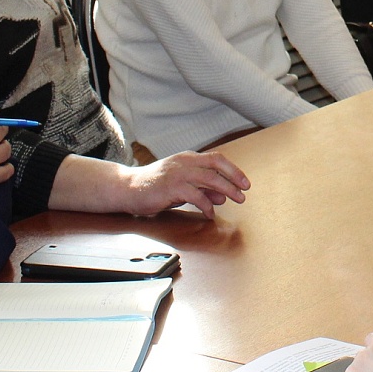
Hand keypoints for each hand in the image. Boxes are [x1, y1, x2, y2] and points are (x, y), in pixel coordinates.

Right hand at [121, 151, 251, 217]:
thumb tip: (222, 195)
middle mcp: (185, 162)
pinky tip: (210, 213)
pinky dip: (206, 205)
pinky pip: (195, 195)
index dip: (233, 170)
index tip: (244, 182)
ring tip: (235, 201)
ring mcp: (178, 174)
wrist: (128, 188)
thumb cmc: (155, 186)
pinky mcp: (172, 187)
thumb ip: (201, 188)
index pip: (216, 159)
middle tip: (244, 193)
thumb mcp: (182, 185)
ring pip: (209, 179)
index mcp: (188, 158)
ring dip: (226, 190)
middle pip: (216, 167)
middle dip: (234, 179)